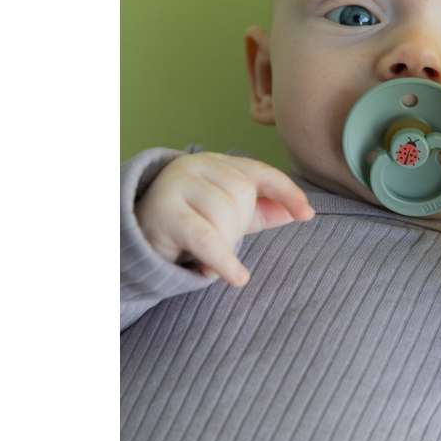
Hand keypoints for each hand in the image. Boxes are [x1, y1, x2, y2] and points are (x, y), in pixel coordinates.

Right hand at [134, 152, 314, 286]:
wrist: (134, 233)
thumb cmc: (189, 221)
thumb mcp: (228, 215)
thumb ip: (263, 211)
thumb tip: (303, 212)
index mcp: (217, 163)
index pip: (259, 173)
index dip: (286, 193)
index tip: (307, 215)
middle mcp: (196, 165)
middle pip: (242, 195)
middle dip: (238, 227)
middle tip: (216, 241)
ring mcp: (177, 184)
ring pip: (224, 216)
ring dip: (224, 245)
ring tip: (203, 253)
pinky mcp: (164, 212)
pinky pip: (206, 238)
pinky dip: (224, 260)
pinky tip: (237, 277)